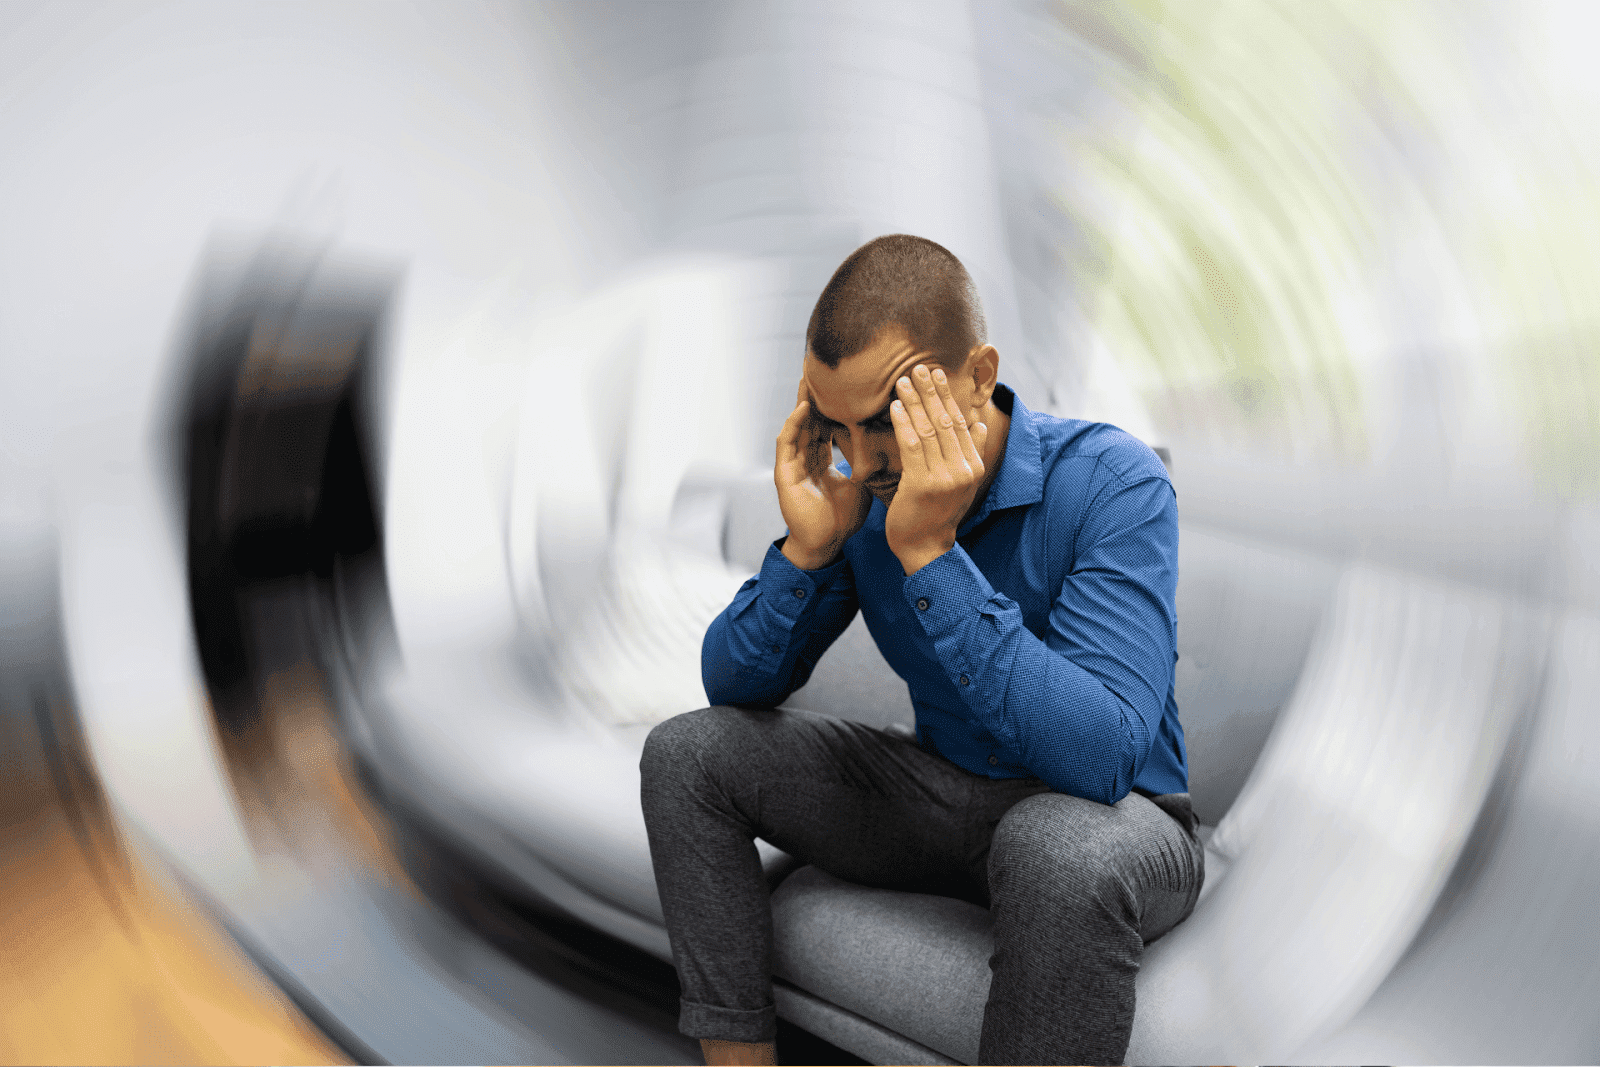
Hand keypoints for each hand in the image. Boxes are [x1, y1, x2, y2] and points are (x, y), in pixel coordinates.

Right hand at [775, 379, 871, 569]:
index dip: (833, 405)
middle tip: (822, 369)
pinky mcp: (784, 474)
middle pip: (809, 420)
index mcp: (821, 459)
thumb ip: (868, 464)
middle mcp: (805, 458)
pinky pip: (787, 444)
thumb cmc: (842, 518)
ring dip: (801, 403)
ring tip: (808, 379)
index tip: (844, 384)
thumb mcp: (861, 484)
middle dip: (815, 396)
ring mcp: (792, 465)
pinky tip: (803, 408)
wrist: (827, 544)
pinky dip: (794, 425)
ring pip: (796, 426)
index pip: (826, 425)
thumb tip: (893, 447)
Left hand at [885, 364, 988, 574]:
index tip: (936, 375)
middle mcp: (963, 470)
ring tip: (903, 381)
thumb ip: (974, 453)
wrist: (925, 547)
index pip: (960, 423)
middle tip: (918, 368)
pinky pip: (912, 446)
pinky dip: (903, 423)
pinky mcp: (922, 485)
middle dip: (931, 392)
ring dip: (914, 403)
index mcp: (974, 466)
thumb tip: (981, 425)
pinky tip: (895, 406)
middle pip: (946, 421)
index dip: (947, 396)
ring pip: (928, 430)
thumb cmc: (939, 512)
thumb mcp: (964, 483)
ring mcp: (944, 478)